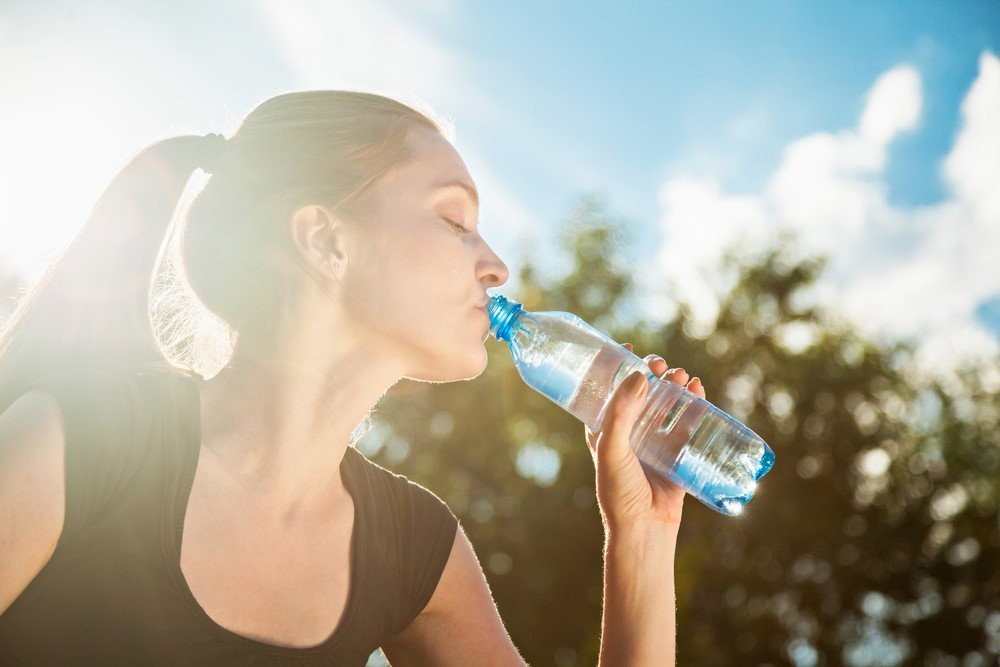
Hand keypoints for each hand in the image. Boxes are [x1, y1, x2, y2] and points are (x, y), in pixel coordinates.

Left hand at [585, 343, 706, 532]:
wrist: (643, 530)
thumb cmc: (618, 492)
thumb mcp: (611, 448)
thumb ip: (621, 414)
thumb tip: (640, 376)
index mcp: (604, 429)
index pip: (608, 390)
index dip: (618, 367)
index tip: (630, 347)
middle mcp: (628, 433)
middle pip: (641, 393)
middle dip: (652, 374)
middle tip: (661, 364)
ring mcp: (653, 443)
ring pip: (666, 405)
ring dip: (675, 386)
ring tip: (683, 376)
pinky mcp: (676, 454)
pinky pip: (686, 424)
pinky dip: (694, 405)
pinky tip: (699, 391)